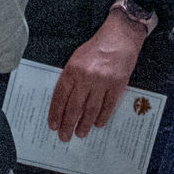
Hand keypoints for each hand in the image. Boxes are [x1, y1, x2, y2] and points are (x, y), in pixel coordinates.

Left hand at [48, 10, 140, 138]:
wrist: (120, 37)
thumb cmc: (96, 49)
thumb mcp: (76, 59)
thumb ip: (70, 79)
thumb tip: (64, 103)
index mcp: (72, 69)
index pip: (60, 96)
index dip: (55, 113)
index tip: (53, 125)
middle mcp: (86, 76)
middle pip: (74, 106)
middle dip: (68, 124)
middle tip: (65, 136)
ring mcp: (102, 82)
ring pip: (91, 110)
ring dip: (84, 125)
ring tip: (80, 133)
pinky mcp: (117, 85)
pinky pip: (108, 107)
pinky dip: (102, 118)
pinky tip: (97, 124)